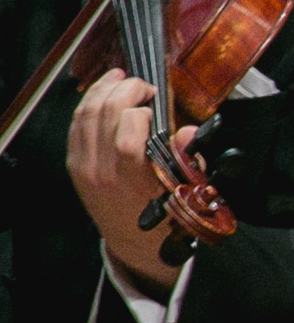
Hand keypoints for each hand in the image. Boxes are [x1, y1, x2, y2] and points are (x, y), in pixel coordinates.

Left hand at [67, 69, 184, 290]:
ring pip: (85, 114)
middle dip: (124, 89)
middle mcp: (103, 171)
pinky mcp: (74, 165)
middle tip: (142, 85)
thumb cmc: (166, 218)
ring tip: (120, 79)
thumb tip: (189, 131)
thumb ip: (187, 159)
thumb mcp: (188, 192)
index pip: (128, 132)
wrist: (135, 244)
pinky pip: (75, 125)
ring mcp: (84, 167)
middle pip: (104, 114)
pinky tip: (101, 94)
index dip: (142, 108)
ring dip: (102, 90)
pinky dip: (87, 104)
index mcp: (135, 180)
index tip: (158, 103)